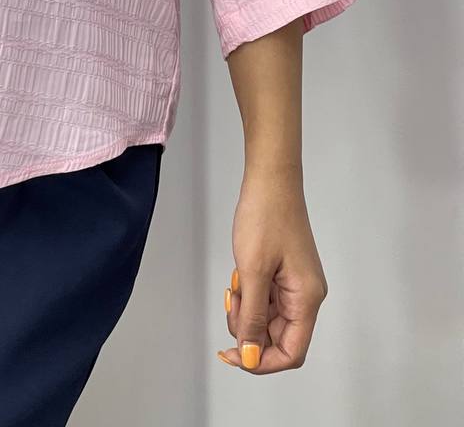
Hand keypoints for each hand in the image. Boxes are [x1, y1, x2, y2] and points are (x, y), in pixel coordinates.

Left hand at [216, 164, 327, 372]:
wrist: (270, 179)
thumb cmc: (266, 216)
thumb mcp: (252, 272)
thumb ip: (253, 318)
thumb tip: (250, 355)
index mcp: (307, 298)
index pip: (291, 352)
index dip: (262, 360)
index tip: (234, 354)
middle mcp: (306, 295)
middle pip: (278, 337)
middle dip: (249, 329)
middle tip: (233, 302)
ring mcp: (295, 284)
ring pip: (268, 318)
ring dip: (247, 309)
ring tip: (236, 283)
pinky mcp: (284, 272)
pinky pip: (266, 298)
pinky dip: (249, 294)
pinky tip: (239, 276)